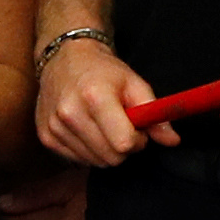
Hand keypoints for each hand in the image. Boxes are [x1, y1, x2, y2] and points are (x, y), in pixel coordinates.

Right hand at [32, 34, 154, 168]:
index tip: (137, 129)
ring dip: (105, 150)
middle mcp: (70, 113)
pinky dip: (88, 150)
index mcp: (95, 97)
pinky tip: (87, 129)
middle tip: (122, 127)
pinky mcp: (46, 136)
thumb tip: (173, 140)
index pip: (124, 143)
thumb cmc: (104, 71)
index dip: (137, 141)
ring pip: (95, 162)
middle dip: (123, 148)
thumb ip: (155, 113)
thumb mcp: (134, 83)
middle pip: (110, 158)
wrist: (65, 57)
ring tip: (103, 126)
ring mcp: (55, 126)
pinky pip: (78, 160)